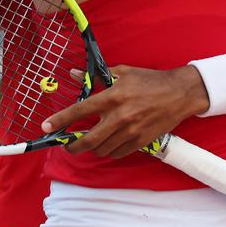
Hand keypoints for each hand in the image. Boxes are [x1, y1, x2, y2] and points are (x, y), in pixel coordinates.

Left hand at [40, 65, 208, 158]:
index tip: (46, 127)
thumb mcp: (123, 73)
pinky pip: (117, 153)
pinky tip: (111, 142)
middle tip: (68, 144)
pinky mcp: (140, 142)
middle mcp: (119, 116)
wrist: (179, 94)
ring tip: (93, 140)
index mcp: (113, 96)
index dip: (60, 120)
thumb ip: (96, 76)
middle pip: (88, 140)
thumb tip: (73, 74)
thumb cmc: (150, 80)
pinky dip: (110, 150)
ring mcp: (130, 131)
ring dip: (93, 148)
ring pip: (102, 149)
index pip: (80, 110)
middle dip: (72, 146)